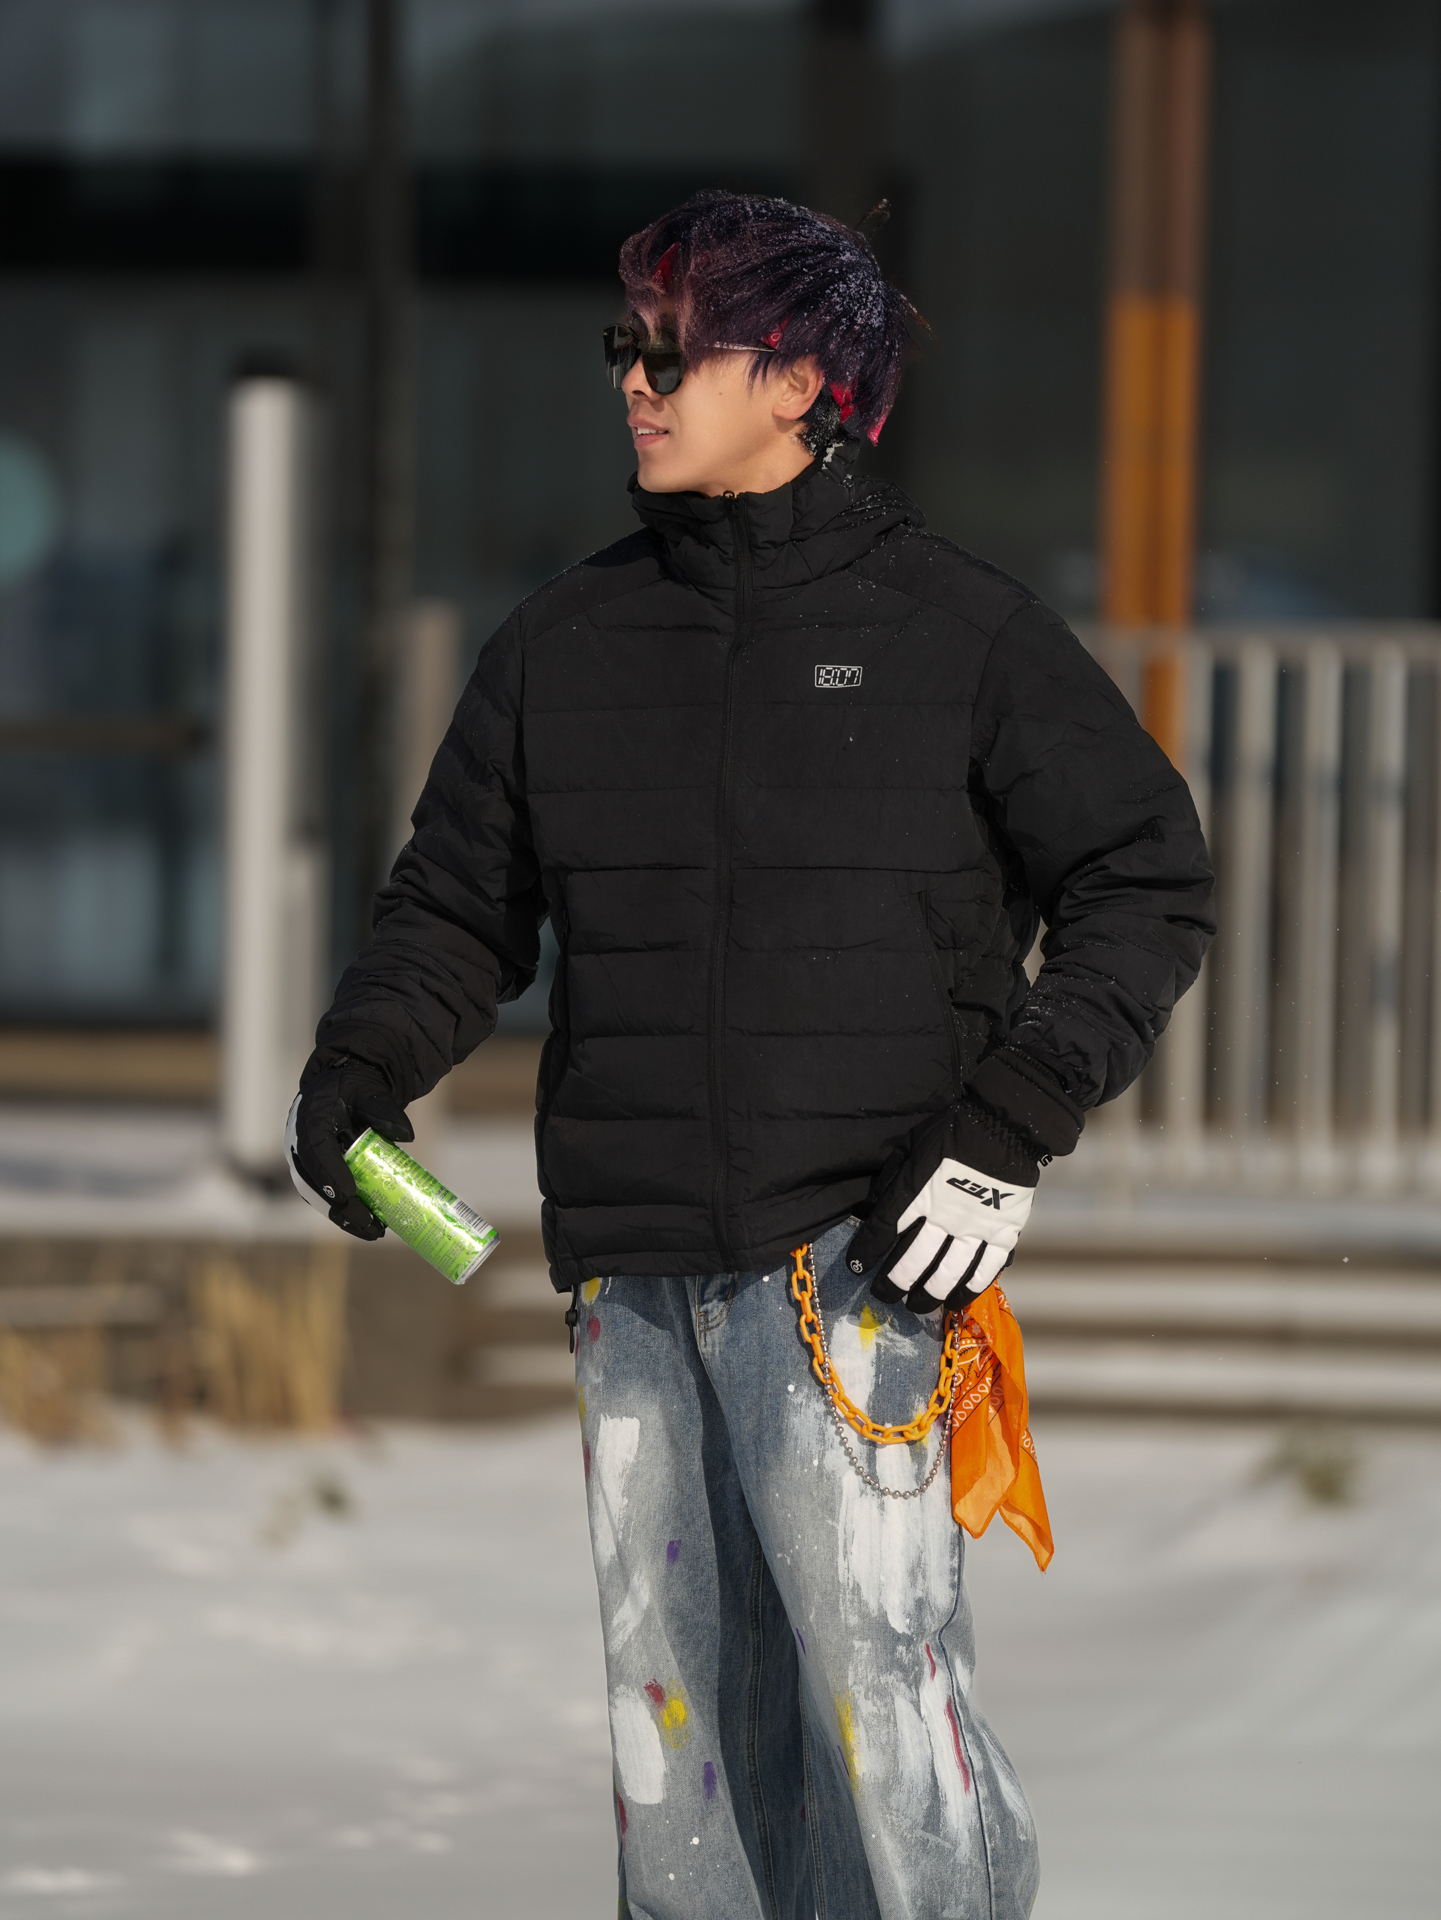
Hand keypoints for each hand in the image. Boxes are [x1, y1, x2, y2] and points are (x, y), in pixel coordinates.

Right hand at [285, 1057, 413, 1240]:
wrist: (342, 1086)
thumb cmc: (356, 1088)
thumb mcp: (370, 1091)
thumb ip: (385, 1110)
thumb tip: (406, 1136)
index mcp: (311, 1118)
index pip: (316, 1149)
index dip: (331, 1172)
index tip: (350, 1193)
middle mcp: (299, 1142)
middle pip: (313, 1181)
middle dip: (339, 1205)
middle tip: (369, 1221)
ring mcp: (304, 1159)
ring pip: (315, 1194)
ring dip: (341, 1216)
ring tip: (373, 1231)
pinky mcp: (313, 1171)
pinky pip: (321, 1196)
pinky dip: (340, 1213)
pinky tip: (364, 1226)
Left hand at [846, 1101, 1038, 1315]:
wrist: (1005, 1125)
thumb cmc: (953, 1132)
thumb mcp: (912, 1145)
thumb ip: (894, 1177)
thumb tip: (874, 1206)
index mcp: (917, 1191)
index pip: (882, 1229)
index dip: (866, 1251)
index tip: (857, 1266)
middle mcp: (943, 1216)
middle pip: (912, 1261)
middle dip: (894, 1282)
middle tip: (885, 1295)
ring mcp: (975, 1228)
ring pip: (947, 1273)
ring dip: (928, 1294)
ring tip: (916, 1305)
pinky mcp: (1003, 1233)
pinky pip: (985, 1269)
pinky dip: (969, 1288)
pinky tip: (956, 1300)